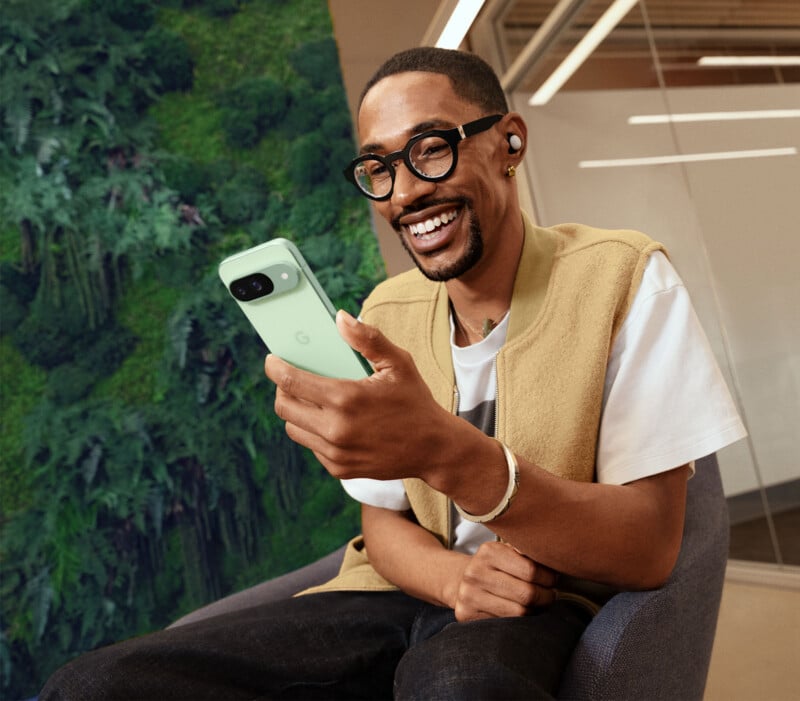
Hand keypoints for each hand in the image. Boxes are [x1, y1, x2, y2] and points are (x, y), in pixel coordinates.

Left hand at [264, 310, 465, 480]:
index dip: (275, 368)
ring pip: (293, 428)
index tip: (271, 359)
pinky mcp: (339, 468)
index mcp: (346, 398)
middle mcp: (336, 429)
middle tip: (290, 377)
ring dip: (295, 410)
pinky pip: (311, 445)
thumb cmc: (415, 401)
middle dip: (282, 388)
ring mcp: (336, 452)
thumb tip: (339, 318)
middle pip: (284, 406)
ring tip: (308, 397)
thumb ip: (368, 338)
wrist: (434, 449)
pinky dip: (312, 430)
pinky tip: (329, 418)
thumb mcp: (398, 363)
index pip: (291, 381)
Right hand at [452, 541, 556, 621]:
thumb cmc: (495, 566)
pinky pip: (505, 625)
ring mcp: (469, 595)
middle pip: (527, 594)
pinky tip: (521, 613)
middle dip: (546, 597)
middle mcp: (475, 573)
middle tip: (551, 594)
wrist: (459, 580)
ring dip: (535, 611)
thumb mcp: (508, 551)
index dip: (549, 578)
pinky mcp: (465, 615)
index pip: (531, 570)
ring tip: (538, 604)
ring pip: (519, 613)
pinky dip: (519, 622)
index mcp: (489, 551)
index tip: (554, 580)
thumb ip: (528, 553)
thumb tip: (557, 560)